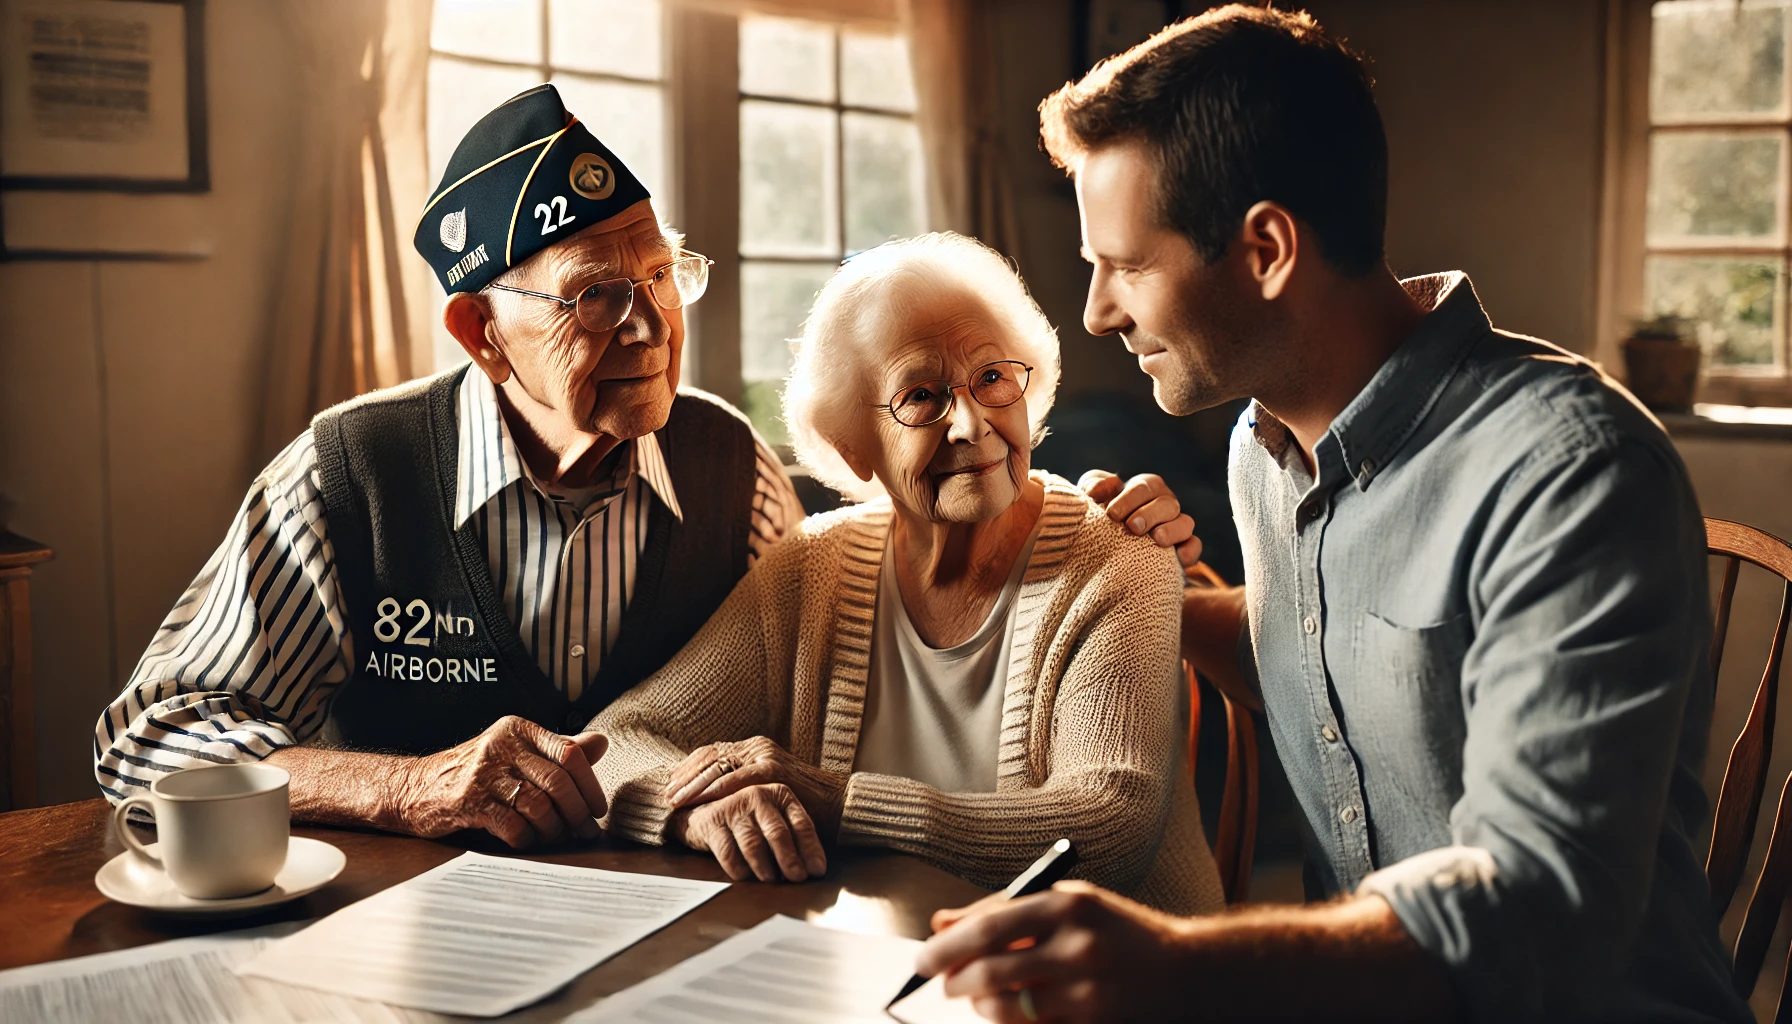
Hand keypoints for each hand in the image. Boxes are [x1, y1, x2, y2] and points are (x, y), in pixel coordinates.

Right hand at [389, 715, 608, 848]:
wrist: (415, 787)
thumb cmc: (476, 772)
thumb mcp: (516, 751)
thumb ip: (557, 749)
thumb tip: (601, 743)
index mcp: (519, 730)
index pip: (570, 754)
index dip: (591, 785)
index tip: (597, 808)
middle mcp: (502, 747)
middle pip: (558, 781)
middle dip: (578, 812)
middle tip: (585, 831)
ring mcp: (483, 775)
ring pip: (538, 805)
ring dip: (554, 829)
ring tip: (557, 838)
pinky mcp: (468, 803)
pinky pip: (512, 825)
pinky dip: (527, 839)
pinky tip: (527, 840)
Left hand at [665, 736, 846, 837]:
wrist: (838, 805)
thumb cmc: (802, 804)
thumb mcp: (766, 792)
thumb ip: (744, 788)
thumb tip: (711, 800)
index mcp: (753, 750)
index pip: (711, 754)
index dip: (687, 769)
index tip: (669, 786)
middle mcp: (757, 747)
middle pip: (709, 757)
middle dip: (684, 777)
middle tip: (665, 794)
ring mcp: (765, 756)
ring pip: (718, 765)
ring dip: (694, 783)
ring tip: (675, 800)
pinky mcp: (774, 770)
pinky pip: (737, 778)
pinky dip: (717, 789)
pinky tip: (702, 800)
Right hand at [671, 782, 828, 881]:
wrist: (702, 810)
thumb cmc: (747, 820)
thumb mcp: (773, 819)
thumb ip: (792, 837)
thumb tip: (813, 869)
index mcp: (780, 794)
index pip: (801, 824)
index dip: (811, 849)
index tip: (817, 870)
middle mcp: (758, 795)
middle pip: (778, 832)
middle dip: (789, 859)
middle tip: (797, 878)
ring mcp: (734, 807)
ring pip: (753, 843)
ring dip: (764, 866)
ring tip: (770, 880)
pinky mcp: (712, 821)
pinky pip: (728, 851)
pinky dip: (738, 868)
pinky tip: (744, 877)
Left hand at [917, 881, 1192, 1022]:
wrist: (1189, 974)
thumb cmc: (1119, 933)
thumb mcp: (1071, 905)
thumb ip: (1006, 911)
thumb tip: (942, 924)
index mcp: (1070, 906)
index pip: (988, 927)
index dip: (947, 946)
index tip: (923, 957)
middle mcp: (1078, 949)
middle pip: (990, 973)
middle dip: (954, 981)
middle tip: (943, 981)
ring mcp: (1087, 994)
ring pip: (1004, 1009)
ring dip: (979, 1005)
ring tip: (978, 995)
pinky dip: (1009, 1023)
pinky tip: (1011, 1011)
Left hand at [1078, 470, 1203, 574]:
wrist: (1098, 549)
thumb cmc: (1097, 516)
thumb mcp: (1090, 498)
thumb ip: (1094, 485)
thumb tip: (1108, 485)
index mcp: (1145, 488)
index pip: (1145, 486)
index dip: (1130, 498)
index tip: (1111, 514)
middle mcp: (1164, 505)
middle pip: (1167, 503)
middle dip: (1150, 514)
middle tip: (1132, 527)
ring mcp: (1176, 526)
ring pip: (1185, 523)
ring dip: (1172, 530)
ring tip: (1156, 539)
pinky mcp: (1181, 549)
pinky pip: (1194, 547)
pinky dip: (1189, 551)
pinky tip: (1178, 558)